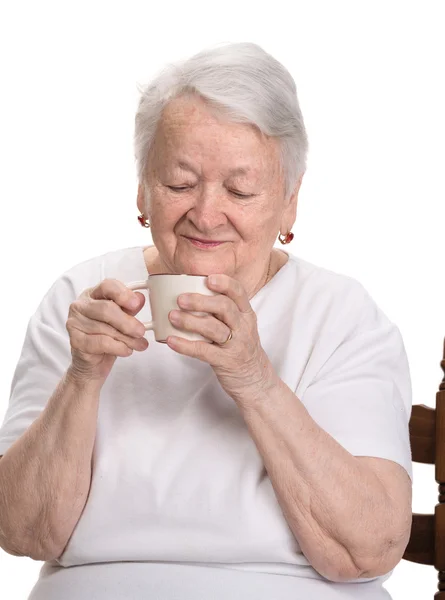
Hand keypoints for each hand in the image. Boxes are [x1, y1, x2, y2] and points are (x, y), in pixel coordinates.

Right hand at [66, 279, 148, 382]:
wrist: (93, 362)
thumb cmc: (107, 336)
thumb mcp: (122, 319)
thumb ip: (129, 308)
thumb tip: (139, 298)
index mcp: (93, 294)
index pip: (107, 286)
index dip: (123, 294)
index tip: (136, 304)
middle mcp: (80, 305)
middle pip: (106, 308)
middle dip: (127, 322)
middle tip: (141, 331)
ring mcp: (75, 322)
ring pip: (106, 328)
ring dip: (127, 339)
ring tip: (138, 344)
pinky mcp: (75, 340)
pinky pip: (101, 343)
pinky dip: (118, 347)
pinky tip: (126, 350)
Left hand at [166, 274, 274, 403]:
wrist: (255, 380)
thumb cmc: (241, 349)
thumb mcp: (240, 326)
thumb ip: (222, 312)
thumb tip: (191, 294)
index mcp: (246, 315)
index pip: (239, 293)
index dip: (224, 283)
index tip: (208, 278)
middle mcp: (243, 327)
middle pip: (225, 308)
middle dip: (201, 301)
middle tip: (181, 299)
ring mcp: (236, 345)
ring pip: (214, 328)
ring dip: (190, 321)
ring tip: (172, 316)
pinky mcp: (226, 362)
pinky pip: (204, 351)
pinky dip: (185, 345)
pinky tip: (171, 341)